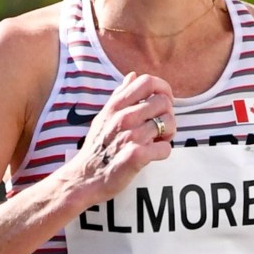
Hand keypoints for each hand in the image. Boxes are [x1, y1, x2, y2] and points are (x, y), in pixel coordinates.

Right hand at [71, 72, 175, 201]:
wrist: (84, 178)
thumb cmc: (96, 148)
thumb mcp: (103, 116)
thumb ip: (120, 96)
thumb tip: (132, 75)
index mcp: (116, 106)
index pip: (148, 81)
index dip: (163, 88)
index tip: (164, 101)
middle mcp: (123, 117)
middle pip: (163, 102)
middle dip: (168, 115)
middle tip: (160, 128)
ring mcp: (130, 136)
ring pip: (169, 124)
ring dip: (168, 134)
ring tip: (157, 141)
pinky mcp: (136, 156)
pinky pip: (166, 148)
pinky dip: (163, 152)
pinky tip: (153, 155)